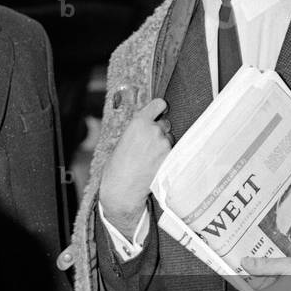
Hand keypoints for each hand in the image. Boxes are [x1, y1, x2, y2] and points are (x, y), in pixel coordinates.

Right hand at [99, 98, 171, 237]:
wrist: (122, 187)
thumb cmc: (118, 165)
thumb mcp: (125, 139)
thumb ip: (140, 128)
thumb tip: (152, 123)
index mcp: (139, 122)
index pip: (159, 104)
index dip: (161, 108)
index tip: (162, 111)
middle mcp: (154, 129)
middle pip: (165, 124)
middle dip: (160, 132)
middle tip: (149, 145)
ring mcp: (164, 144)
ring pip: (169, 139)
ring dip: (164, 145)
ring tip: (150, 158)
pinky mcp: (170, 157)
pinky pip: (172, 152)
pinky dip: (166, 157)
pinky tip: (155, 165)